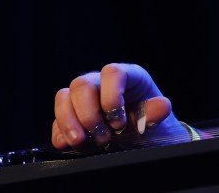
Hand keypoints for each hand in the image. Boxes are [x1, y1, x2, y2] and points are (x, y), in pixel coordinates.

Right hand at [51, 62, 189, 149]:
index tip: (119, 123)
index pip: (112, 73)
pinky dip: (60, 134)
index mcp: (128, 77)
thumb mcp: (159, 121)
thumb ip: (157, 113)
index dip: (112, 97)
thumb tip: (162, 105)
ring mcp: (84, 100)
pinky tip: (70, 145)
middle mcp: (102, 84)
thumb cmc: (152, 126)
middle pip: (82, 84)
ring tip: (82, 142)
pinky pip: (56, 120)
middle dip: (88, 114)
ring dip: (69, 123)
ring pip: (63, 97)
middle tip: (102, 137)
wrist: (144, 143)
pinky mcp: (72, 118)